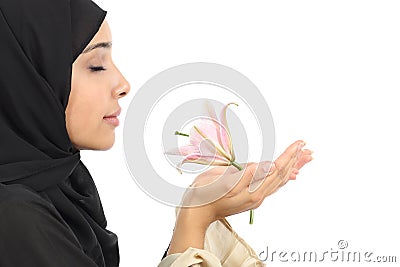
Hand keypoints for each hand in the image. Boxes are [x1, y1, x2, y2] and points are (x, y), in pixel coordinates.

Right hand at [180, 140, 312, 226]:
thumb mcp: (222, 181)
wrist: (198, 212)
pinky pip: (272, 187)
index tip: (299, 144)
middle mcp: (258, 196)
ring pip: (279, 181)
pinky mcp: (251, 198)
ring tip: (304, 158)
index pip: (276, 169)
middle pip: (282, 175)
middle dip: (295, 160)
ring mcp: (256, 198)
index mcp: (252, 190)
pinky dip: (283, 178)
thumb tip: (266, 166)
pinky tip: (288, 175)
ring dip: (292, 168)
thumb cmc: (205, 194)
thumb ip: (245, 174)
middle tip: (307, 148)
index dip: (289, 155)